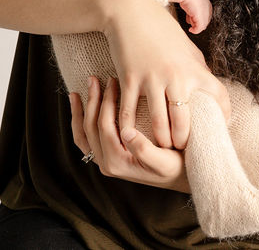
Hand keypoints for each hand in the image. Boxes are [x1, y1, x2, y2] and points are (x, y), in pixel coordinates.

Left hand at [69, 76, 188, 192]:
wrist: (181, 179)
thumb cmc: (177, 168)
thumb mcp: (164, 161)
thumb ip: (143, 149)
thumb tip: (126, 131)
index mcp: (117, 163)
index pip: (104, 127)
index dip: (106, 102)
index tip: (113, 80)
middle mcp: (107, 165)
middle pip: (91, 128)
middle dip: (92, 101)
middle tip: (94, 78)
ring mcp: (105, 162)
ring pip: (84, 135)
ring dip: (81, 112)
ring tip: (78, 92)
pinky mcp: (108, 158)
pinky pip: (87, 140)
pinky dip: (81, 123)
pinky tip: (81, 109)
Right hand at [102, 0, 229, 149]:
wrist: (129, 11)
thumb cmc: (159, 27)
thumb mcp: (186, 46)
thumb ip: (198, 68)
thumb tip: (209, 86)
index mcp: (194, 68)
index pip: (218, 96)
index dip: (223, 116)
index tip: (219, 128)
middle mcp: (176, 77)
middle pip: (185, 123)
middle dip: (183, 141)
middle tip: (182, 148)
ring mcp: (152, 80)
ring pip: (159, 125)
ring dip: (161, 141)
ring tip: (161, 146)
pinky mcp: (130, 80)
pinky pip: (129, 114)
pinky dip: (129, 130)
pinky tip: (130, 138)